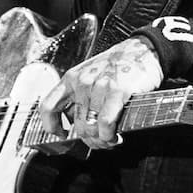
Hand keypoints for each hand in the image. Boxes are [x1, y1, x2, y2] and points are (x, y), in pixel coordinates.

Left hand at [36, 40, 161, 149]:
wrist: (143, 50)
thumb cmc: (118, 65)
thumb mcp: (89, 76)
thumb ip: (79, 96)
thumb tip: (74, 123)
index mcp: (71, 78)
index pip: (48, 107)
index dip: (51, 127)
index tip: (61, 135)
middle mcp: (82, 82)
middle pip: (77, 126)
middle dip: (90, 140)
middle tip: (100, 142)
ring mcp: (99, 86)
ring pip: (92, 128)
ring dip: (102, 141)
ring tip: (110, 140)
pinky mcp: (118, 91)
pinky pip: (105, 123)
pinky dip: (109, 135)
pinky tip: (115, 136)